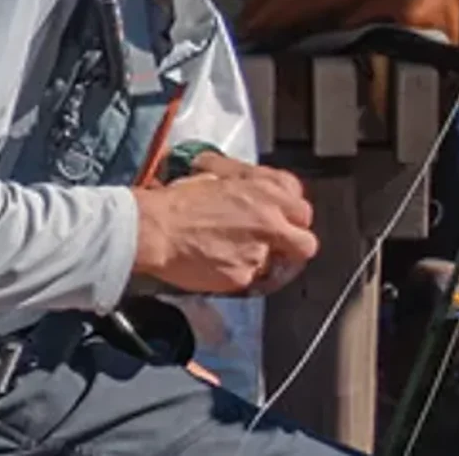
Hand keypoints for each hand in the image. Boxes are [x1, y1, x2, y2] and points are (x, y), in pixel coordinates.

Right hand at [130, 164, 317, 297]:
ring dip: (264, 263)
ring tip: (238, 257)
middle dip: (290, 247)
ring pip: (279, 266)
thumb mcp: (220, 176)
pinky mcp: (242, 277)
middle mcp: (270, 222)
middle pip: (304, 243)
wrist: (153, 229)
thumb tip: (260, 183)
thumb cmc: (178, 202)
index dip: (291, 220)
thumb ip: (250, 181)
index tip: (282, 224)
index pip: (302, 210)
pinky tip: (221, 266)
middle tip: (272, 247)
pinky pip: (251, 281)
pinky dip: (239, 276)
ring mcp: (259, 252)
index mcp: (267, 193)